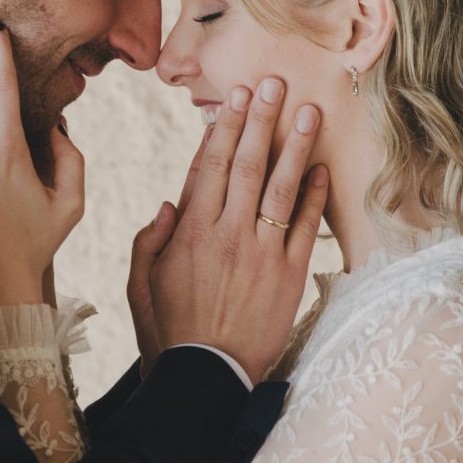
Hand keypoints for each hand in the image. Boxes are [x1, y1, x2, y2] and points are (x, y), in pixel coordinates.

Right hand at [135, 76, 327, 384]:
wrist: (205, 379)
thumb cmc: (168, 333)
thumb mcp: (141, 285)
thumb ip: (150, 241)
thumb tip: (169, 203)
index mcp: (189, 232)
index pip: (209, 166)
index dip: (223, 128)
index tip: (235, 98)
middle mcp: (226, 234)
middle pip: (247, 164)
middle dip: (260, 120)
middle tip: (274, 83)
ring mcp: (261, 252)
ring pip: (280, 186)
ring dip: (294, 145)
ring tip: (306, 110)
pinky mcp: (289, 275)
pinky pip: (306, 226)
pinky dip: (314, 195)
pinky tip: (321, 167)